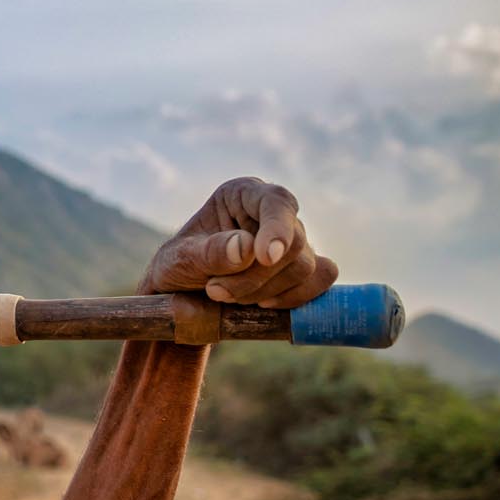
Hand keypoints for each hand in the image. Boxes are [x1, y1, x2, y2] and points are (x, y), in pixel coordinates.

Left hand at [139, 177, 338, 307]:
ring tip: (226, 297)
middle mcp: (272, 212)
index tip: (267, 258)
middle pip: (293, 242)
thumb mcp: (178, 260)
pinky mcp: (303, 266)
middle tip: (215, 291)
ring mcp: (292, 239)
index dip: (277, 229)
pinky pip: (321, 279)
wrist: (183, 295)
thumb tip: (246, 248)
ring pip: (305, 267)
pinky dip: (296, 297)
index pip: (276, 201)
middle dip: (255, 277)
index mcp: (241, 194)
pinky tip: (263, 305)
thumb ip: (208, 252)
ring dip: (266, 292)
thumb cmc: (177, 268)